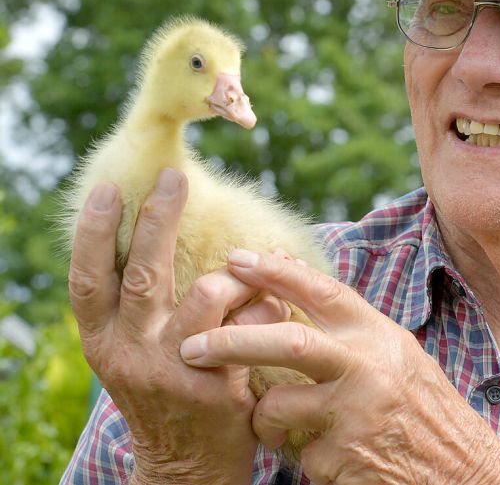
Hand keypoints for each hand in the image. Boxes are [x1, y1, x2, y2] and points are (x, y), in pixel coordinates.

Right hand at [68, 169, 282, 483]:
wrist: (186, 468)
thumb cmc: (169, 395)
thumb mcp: (137, 356)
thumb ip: (141, 310)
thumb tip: (156, 238)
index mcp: (104, 342)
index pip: (88, 279)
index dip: (94, 232)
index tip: (109, 189)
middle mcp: (130, 353)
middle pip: (143, 272)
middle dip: (159, 219)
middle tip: (176, 178)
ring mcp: (171, 370)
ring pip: (207, 291)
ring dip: (238, 277)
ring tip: (254, 282)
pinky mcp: (213, 386)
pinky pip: (251, 322)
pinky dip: (269, 306)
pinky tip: (277, 312)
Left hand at [179, 249, 499, 484]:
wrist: (462, 473)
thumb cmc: (424, 412)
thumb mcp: (397, 358)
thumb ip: (350, 331)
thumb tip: (294, 290)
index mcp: (381, 337)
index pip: (323, 293)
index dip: (276, 272)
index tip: (235, 258)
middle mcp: (369, 369)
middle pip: (288, 341)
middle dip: (232, 341)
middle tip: (190, 346)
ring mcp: (355, 415)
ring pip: (276, 407)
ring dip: (262, 420)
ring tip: (277, 429)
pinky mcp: (342, 457)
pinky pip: (294, 452)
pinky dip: (297, 455)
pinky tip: (328, 458)